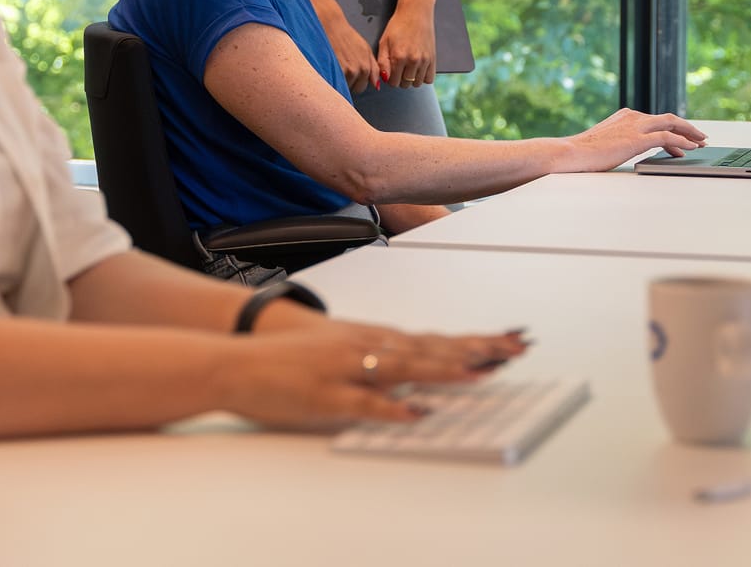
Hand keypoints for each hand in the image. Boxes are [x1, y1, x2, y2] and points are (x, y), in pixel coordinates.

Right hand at [215, 324, 528, 427]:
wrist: (235, 358)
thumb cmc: (287, 360)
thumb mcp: (339, 352)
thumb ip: (377, 361)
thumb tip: (414, 376)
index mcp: (372, 338)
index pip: (434, 338)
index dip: (474, 340)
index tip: (509, 340)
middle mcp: (366, 346)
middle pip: (430, 347)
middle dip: (475, 349)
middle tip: (516, 349)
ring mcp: (347, 368)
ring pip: (405, 367)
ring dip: (443, 369)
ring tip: (480, 372)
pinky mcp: (325, 393)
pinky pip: (365, 402)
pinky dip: (393, 408)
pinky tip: (417, 412)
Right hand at [322, 10, 384, 91]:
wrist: (331, 27)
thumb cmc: (346, 36)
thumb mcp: (365, 49)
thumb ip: (373, 68)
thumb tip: (376, 85)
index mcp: (366, 67)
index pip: (361, 87)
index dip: (355, 82)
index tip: (351, 75)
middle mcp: (358, 71)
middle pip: (352, 89)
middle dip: (349, 83)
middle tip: (342, 70)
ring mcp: (345, 72)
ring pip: (343, 87)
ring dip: (339, 81)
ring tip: (335, 67)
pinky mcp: (334, 71)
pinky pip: (333, 84)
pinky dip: (331, 79)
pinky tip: (329, 69)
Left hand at [376, 1, 436, 87]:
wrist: (415, 12)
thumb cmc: (398, 26)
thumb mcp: (384, 42)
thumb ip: (382, 63)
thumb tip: (384, 79)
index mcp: (399, 57)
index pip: (393, 82)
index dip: (390, 78)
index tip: (390, 70)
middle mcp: (413, 60)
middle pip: (405, 84)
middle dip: (400, 79)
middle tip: (399, 67)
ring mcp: (424, 60)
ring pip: (417, 84)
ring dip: (411, 79)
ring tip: (408, 67)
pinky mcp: (433, 59)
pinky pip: (429, 79)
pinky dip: (423, 77)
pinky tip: (418, 69)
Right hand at [563, 109, 708, 171]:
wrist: (572, 153)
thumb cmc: (584, 153)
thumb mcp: (606, 143)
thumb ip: (621, 141)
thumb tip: (627, 151)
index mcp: (625, 116)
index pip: (655, 120)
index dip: (673, 128)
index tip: (683, 137)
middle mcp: (632, 116)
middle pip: (668, 119)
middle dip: (687, 128)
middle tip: (700, 137)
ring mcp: (635, 126)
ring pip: (671, 124)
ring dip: (689, 133)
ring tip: (701, 143)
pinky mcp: (637, 138)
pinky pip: (667, 137)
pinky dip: (682, 141)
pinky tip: (691, 148)